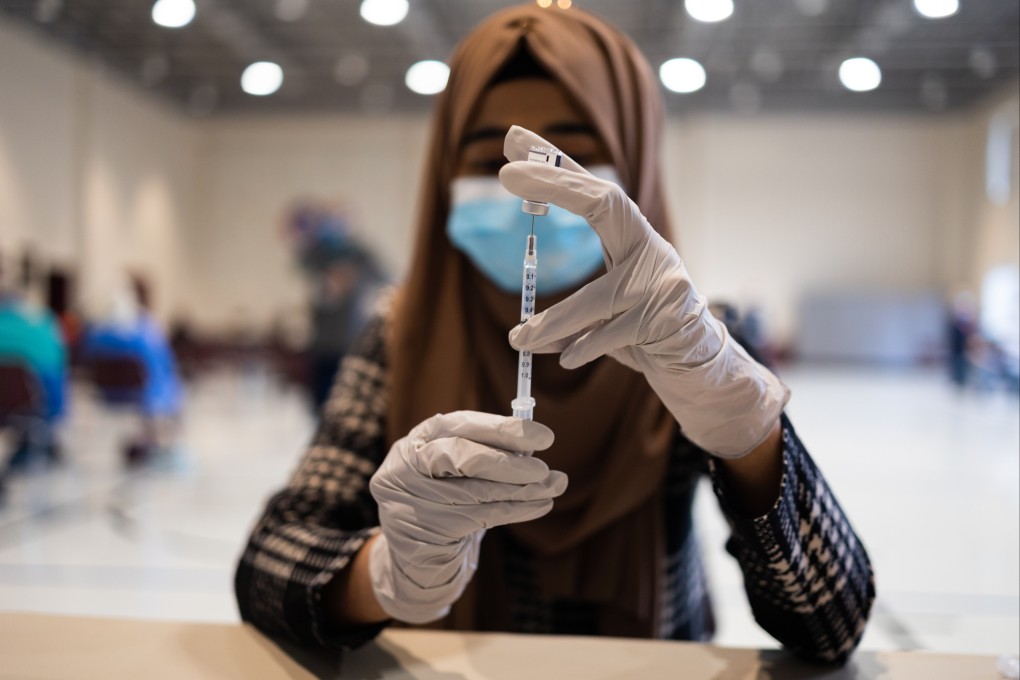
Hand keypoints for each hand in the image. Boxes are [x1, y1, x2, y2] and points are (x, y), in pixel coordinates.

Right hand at [368, 411, 566, 622]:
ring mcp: (411, 500)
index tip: (544, 436)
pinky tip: (541, 505)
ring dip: (523, 489)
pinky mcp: (425, 531)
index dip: (503, 429)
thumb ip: (488, 452)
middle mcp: (406, 466)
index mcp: (418, 439)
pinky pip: (481, 518)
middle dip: (509, 462)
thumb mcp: (459, 469)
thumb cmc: (445, 498)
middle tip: (543, 468)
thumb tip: (532, 445)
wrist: (418, 553)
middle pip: (461, 456)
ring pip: (476, 491)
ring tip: (555, 485)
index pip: (460, 424)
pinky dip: (517, 510)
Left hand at [500, 126, 788, 457]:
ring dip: (551, 322)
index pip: (594, 192)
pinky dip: (582, 348)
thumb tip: (518, 334)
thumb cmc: (646, 334)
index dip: (557, 167)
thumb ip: (571, 315)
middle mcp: (651, 250)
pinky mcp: (666, 320)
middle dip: (555, 183)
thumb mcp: (608, 314)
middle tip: (507, 173)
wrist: (701, 368)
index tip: (515, 142)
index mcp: (634, 239)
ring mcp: (662, 283)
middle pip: (604, 202)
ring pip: (594, 298)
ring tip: (516, 338)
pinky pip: (609, 334)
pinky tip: (564, 358)